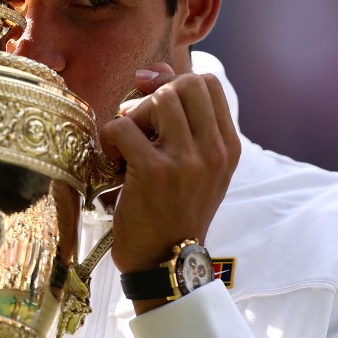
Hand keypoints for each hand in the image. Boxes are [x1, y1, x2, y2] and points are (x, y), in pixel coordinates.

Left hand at [99, 63, 239, 310]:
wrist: (165, 262)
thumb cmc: (174, 210)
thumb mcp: (194, 167)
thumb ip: (183, 121)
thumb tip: (153, 74)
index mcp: (227, 147)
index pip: (208, 82)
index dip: (175, 80)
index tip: (153, 98)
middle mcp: (213, 150)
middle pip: (184, 83)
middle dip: (153, 93)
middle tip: (138, 119)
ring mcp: (186, 160)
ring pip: (157, 99)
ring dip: (132, 115)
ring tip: (127, 143)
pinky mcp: (154, 172)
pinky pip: (123, 126)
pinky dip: (110, 138)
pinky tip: (113, 161)